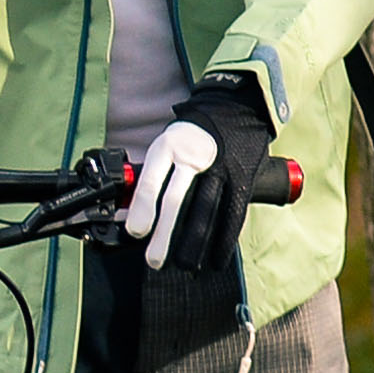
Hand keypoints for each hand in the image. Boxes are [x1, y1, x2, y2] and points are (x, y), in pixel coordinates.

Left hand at [124, 74, 273, 266]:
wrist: (236, 106)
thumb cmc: (193, 133)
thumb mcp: (167, 142)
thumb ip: (153, 175)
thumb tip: (130, 214)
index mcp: (169, 146)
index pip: (152, 181)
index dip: (142, 209)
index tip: (135, 233)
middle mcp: (194, 156)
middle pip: (177, 202)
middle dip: (165, 236)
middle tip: (154, 262)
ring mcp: (221, 168)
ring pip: (205, 212)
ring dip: (194, 244)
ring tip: (183, 266)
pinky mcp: (243, 178)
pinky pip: (233, 214)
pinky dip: (225, 240)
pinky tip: (217, 258)